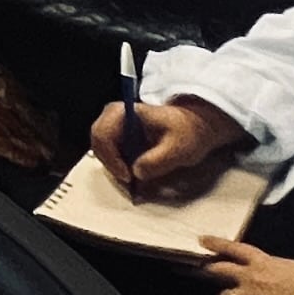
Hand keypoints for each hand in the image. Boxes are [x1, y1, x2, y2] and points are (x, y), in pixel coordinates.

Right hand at [93, 97, 250, 200]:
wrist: (194, 127)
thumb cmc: (187, 132)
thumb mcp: (178, 148)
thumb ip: (157, 161)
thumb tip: (136, 173)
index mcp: (124, 112)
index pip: (102, 134)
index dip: (111, 158)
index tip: (128, 176)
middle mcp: (114, 117)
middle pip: (98, 143)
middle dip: (112, 165)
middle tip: (130, 182)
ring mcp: (115, 127)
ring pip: (102, 151)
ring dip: (116, 168)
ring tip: (135, 180)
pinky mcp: (119, 138)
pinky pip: (111, 155)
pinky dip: (120, 167)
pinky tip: (135, 174)